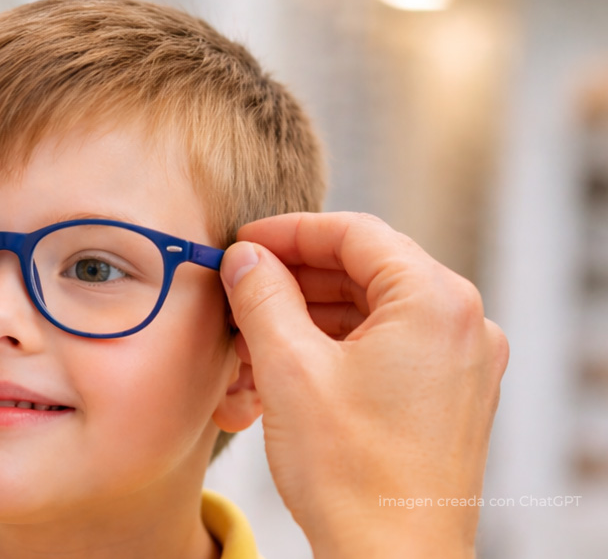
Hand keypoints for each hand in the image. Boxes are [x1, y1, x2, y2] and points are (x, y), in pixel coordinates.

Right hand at [220, 212, 507, 558]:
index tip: (243, 242)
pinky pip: (389, 344)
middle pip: (367, 268)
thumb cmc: (351, 474)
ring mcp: (462, 361)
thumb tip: (244, 257)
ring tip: (255, 325)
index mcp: (435, 302)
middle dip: (297, 274)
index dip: (289, 231)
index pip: (355, 234)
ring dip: (313, 309)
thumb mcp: (289, 367)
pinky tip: (289, 357)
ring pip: (375, 307)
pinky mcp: (451, 395)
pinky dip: (338, 342)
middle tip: (242, 283)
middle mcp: (463, 323)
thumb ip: (262, 295)